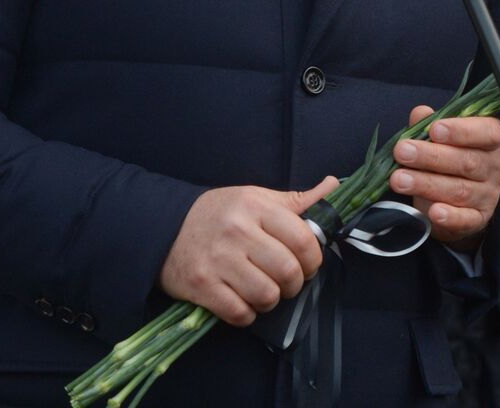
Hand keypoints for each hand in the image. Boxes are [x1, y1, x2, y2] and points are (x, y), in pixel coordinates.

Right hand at [159, 176, 337, 326]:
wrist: (164, 227)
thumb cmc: (220, 213)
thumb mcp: (257, 197)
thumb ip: (297, 199)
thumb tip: (335, 185)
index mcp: (256, 207)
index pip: (303, 238)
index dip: (313, 258)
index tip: (308, 264)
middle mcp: (238, 231)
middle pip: (287, 271)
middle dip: (295, 283)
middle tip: (289, 282)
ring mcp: (218, 260)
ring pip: (266, 295)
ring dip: (272, 300)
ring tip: (267, 293)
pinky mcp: (200, 285)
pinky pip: (239, 312)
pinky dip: (248, 314)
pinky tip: (245, 303)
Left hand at [390, 105, 499, 251]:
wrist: (460, 200)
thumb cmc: (450, 159)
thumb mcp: (442, 138)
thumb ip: (431, 123)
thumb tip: (420, 113)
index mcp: (490, 140)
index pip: (487, 132)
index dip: (461, 131)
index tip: (434, 129)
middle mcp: (494, 167)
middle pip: (467, 162)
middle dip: (432, 157)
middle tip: (402, 151)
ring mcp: (488, 194)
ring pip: (460, 190)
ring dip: (427, 184)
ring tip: (399, 179)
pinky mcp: (479, 218)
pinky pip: (466, 219)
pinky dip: (451, 217)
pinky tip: (434, 212)